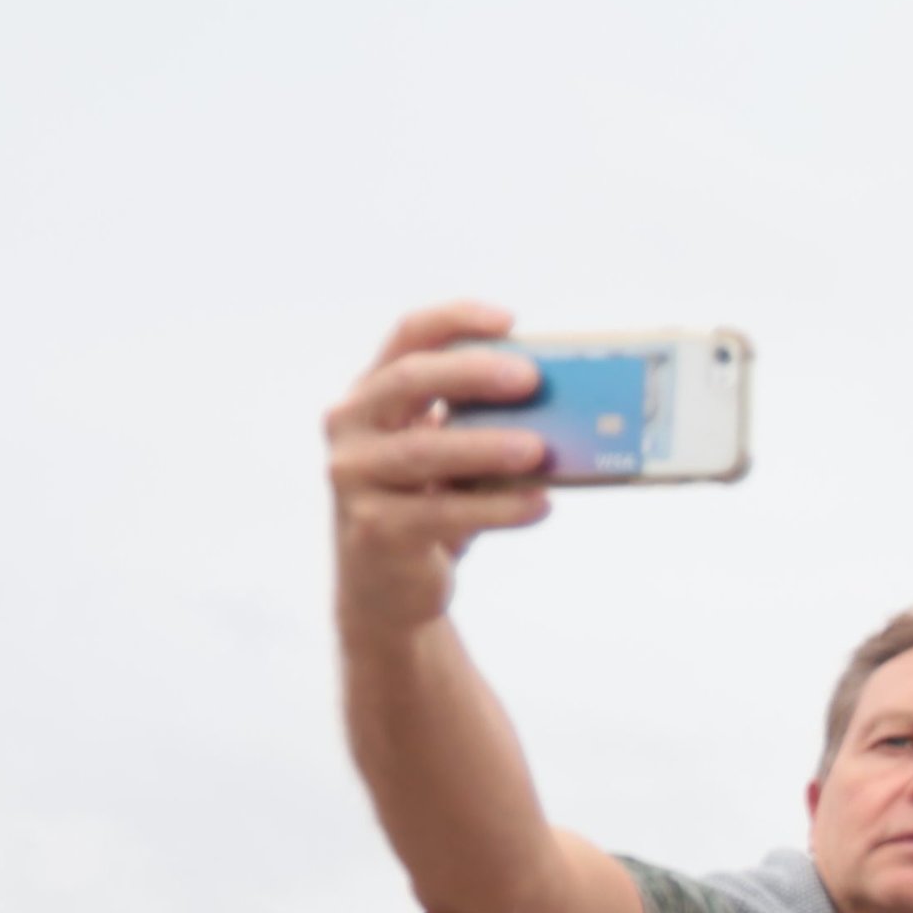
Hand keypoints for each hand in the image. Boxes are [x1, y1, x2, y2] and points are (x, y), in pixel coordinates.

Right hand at [328, 302, 558, 633]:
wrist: (388, 593)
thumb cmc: (431, 507)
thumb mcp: (452, 458)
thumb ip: (481, 424)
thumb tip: (561, 403)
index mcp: (373, 395)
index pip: (408, 337)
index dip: (455, 319)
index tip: (511, 320)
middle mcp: (351, 427)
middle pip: (407, 381)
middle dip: (472, 374)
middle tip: (531, 379)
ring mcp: (355, 478)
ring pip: (424, 452)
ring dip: (487, 446)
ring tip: (541, 450)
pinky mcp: (374, 530)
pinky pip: (441, 513)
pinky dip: (497, 508)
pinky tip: (540, 506)